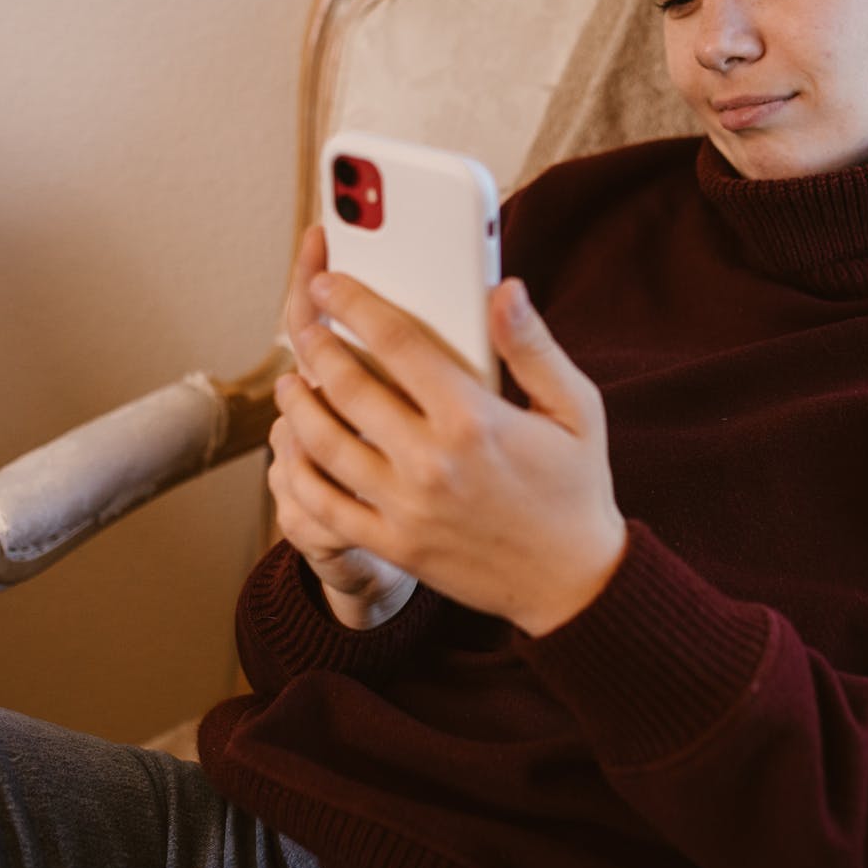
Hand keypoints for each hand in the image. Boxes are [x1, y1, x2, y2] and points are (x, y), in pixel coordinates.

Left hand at [270, 227, 626, 636]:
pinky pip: (325, 506)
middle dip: (317, 347)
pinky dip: (298, 473)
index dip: (354, 304)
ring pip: (325, 444)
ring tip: (292, 382)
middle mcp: (432, 461)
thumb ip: (533, 347)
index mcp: (474, 419)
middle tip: (305, 327)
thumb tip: (504, 290)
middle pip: (349, 387)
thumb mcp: (575, 408)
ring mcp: (407, 507)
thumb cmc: (575, 488)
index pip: (396, 342)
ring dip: (299, 406)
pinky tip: (293, 451)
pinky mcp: (394, 545)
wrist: (572, 583)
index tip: (330, 284)